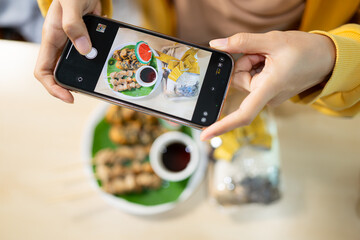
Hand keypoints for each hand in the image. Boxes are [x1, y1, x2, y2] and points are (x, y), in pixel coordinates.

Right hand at [34, 0, 101, 102]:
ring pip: (76, 68)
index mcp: (51, 39)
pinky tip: (106, 64)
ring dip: (86, 77)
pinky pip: (89, 58)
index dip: (53, 88)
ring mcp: (74, 45)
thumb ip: (74, 25)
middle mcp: (61, 45)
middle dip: (72, 86)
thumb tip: (84, 50)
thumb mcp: (71, 4)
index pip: (43, 71)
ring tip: (99, 81)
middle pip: (60, 74)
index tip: (68, 97)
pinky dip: (96, 63)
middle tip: (89, 91)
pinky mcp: (86, 42)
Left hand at [200, 30, 335, 140]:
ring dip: (252, 63)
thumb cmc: (306, 51)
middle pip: (240, 81)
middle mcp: (268, 98)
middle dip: (245, 62)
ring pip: (245, 78)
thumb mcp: (272, 40)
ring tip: (270, 56)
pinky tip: (270, 60)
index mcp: (269, 89)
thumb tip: (218, 45)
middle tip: (263, 52)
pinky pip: (254, 79)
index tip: (205, 135)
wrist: (327, 58)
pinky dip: (257, 67)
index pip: (243, 114)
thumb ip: (242, 42)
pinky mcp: (270, 92)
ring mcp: (269, 96)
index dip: (222, 126)